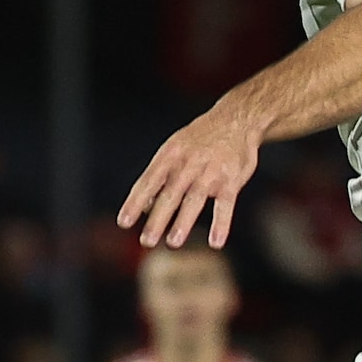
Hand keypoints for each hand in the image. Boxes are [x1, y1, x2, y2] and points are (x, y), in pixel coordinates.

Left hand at [116, 102, 262, 249]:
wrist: (237, 119)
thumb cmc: (200, 140)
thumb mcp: (175, 148)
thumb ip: (160, 176)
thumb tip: (144, 208)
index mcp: (171, 154)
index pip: (149, 181)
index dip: (135, 202)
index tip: (124, 222)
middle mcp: (189, 162)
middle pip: (170, 193)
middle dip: (158, 219)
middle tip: (146, 241)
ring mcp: (211, 171)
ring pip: (195, 199)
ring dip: (183, 222)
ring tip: (173, 242)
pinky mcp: (232, 179)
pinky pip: (226, 204)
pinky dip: (221, 224)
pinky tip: (216, 242)